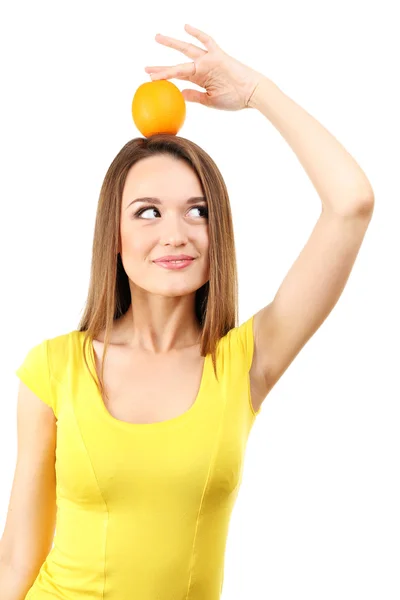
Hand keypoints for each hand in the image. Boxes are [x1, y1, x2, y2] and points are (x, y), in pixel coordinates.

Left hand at [144, 24, 264, 110]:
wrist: (252, 93)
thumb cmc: (234, 99)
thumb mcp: (211, 101)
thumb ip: (195, 96)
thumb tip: (180, 93)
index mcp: (199, 79)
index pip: (178, 77)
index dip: (164, 77)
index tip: (150, 80)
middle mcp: (202, 67)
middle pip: (178, 64)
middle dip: (161, 66)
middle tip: (145, 68)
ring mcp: (209, 60)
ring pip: (187, 49)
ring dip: (172, 43)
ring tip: (157, 38)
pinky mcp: (219, 55)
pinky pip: (207, 41)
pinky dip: (197, 33)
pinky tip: (186, 27)